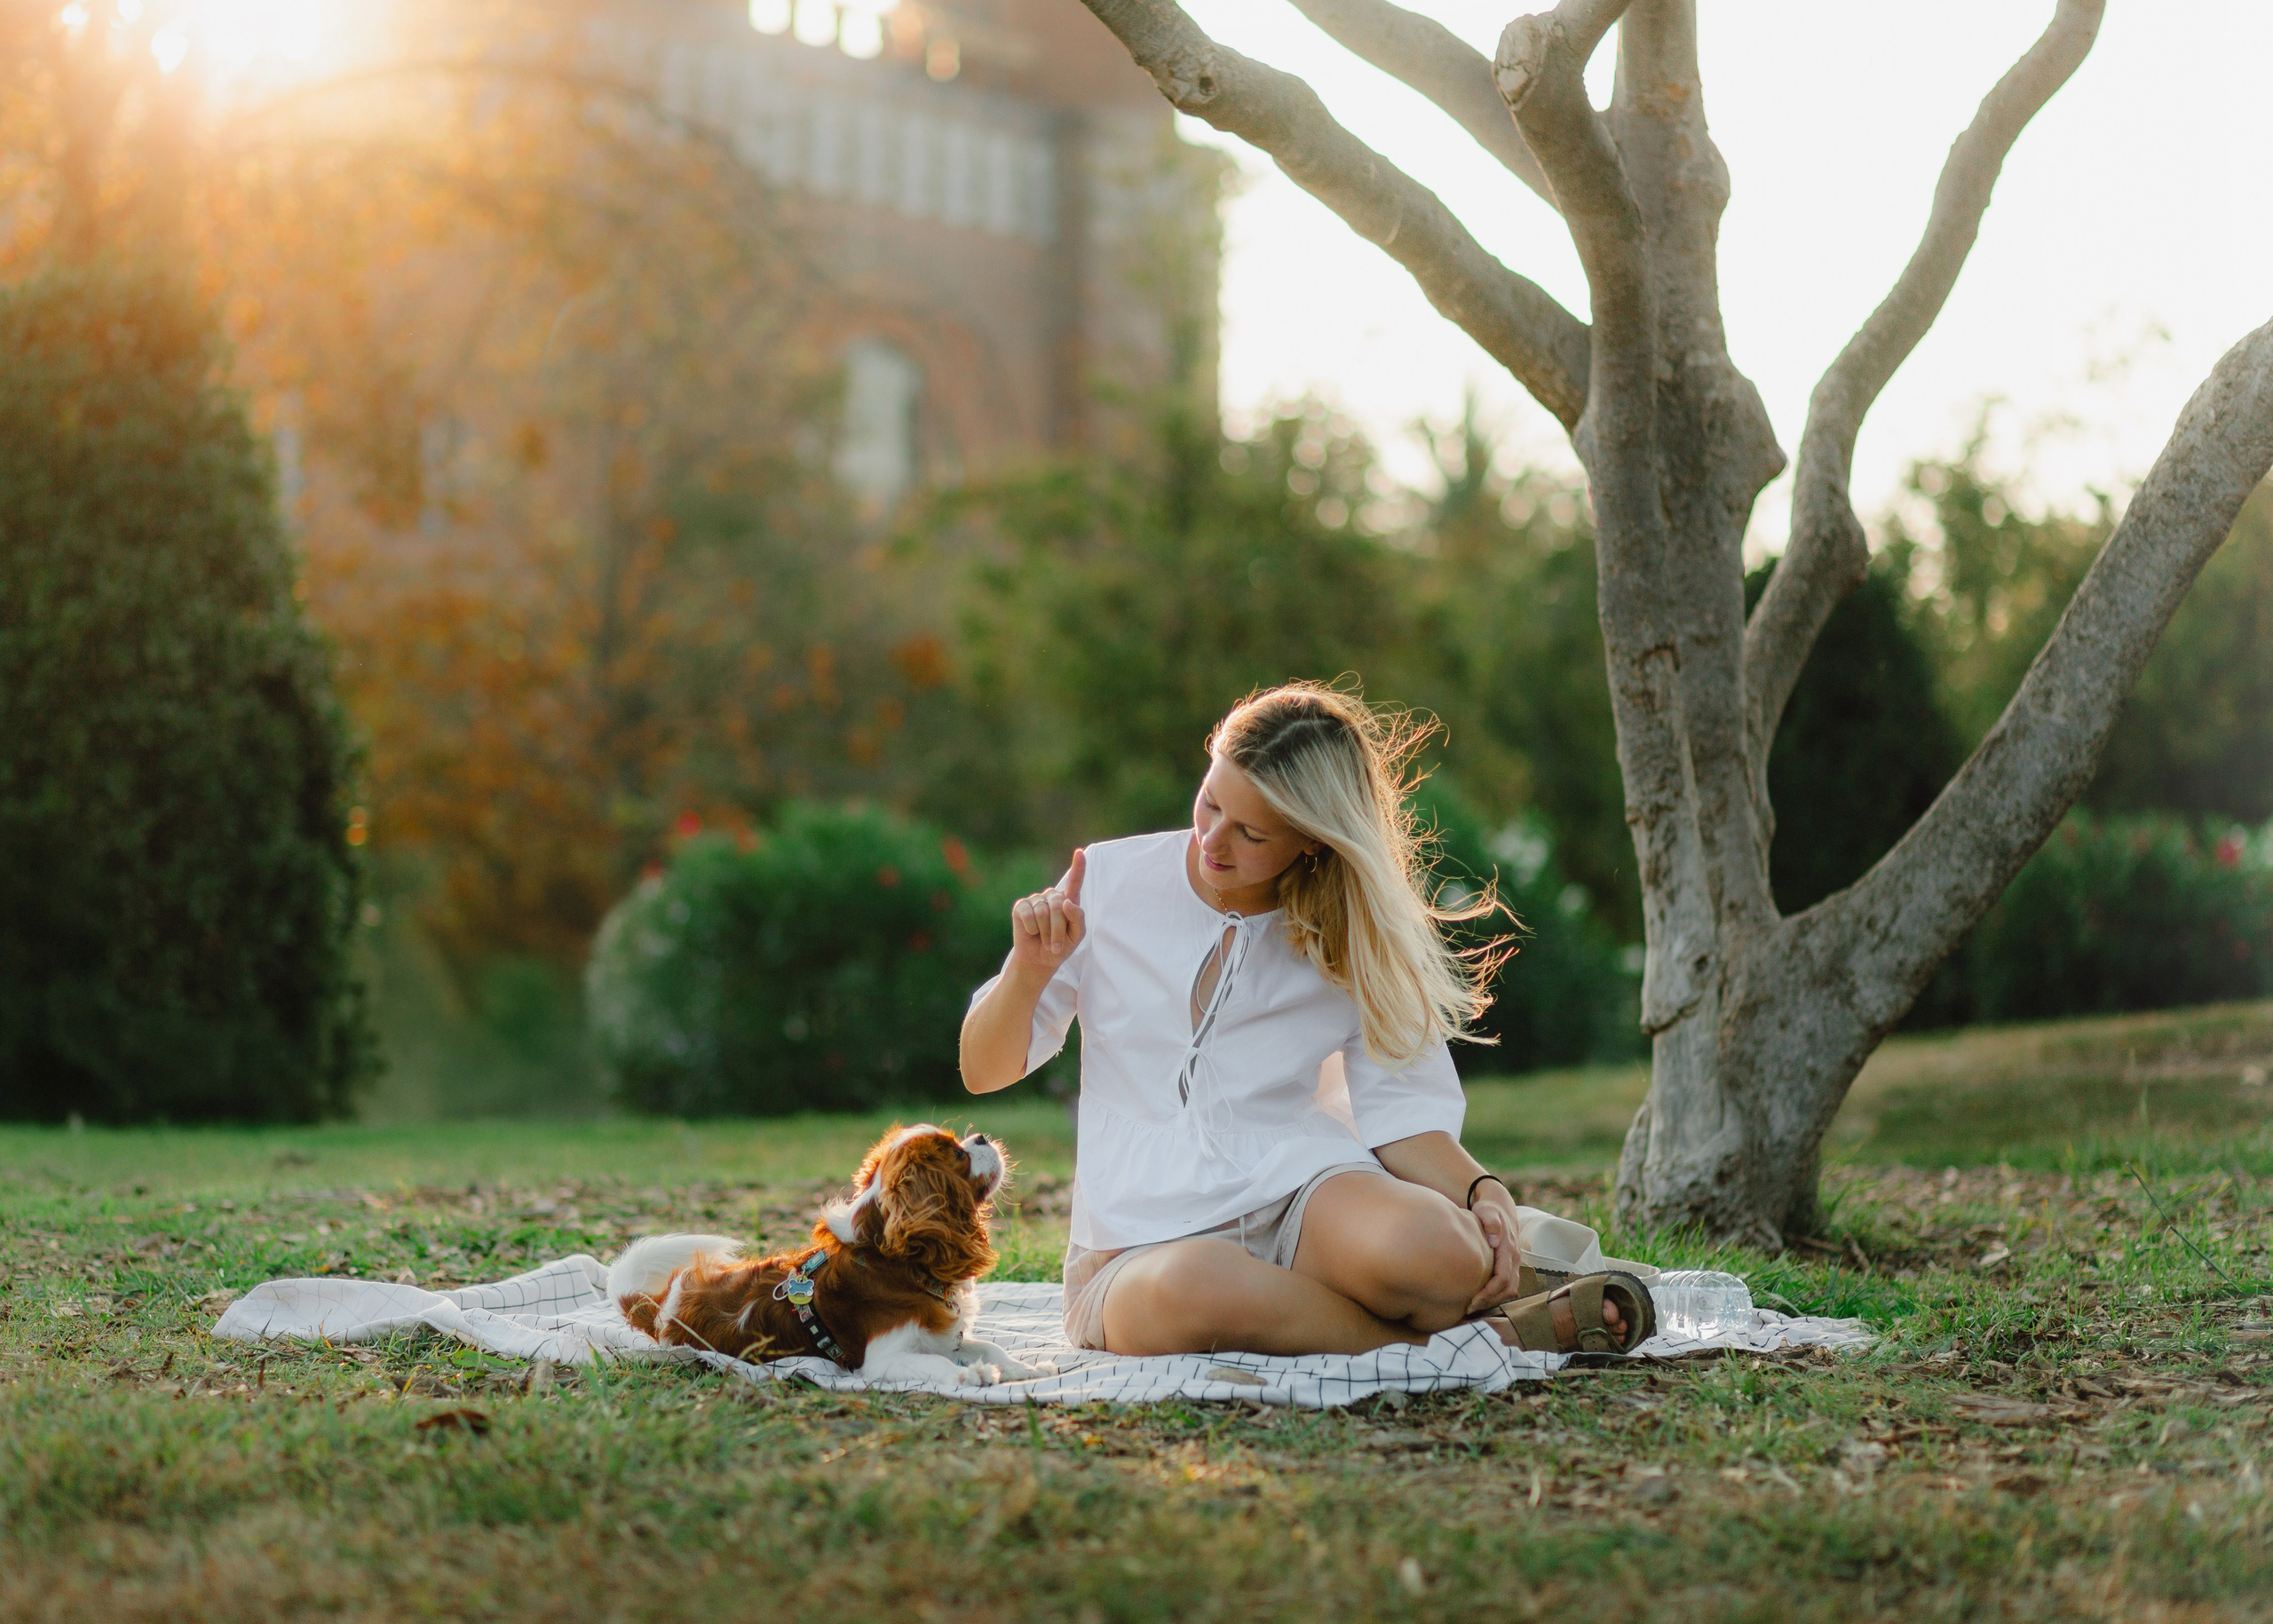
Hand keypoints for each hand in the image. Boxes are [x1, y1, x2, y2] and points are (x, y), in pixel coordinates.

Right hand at [1009, 848, 1085, 977]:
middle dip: (1058, 929)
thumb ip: (1078, 918)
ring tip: (1045, 940)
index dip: (1078, 867)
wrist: (1040, 960)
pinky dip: (1032, 929)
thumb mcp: (1076, 936)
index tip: (1080, 853)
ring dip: (1046, 933)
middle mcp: (1052, 896)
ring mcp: (1035, 900)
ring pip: (1043, 912)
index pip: (1075, 881)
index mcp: (1068, 900)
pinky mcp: (1021, 907)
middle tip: (1055, 945)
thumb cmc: (1061, 946)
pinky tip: (1031, 933)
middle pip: (1058, 906)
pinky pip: (1029, 915)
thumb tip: (1066, 902)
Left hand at [1465, 1178, 1522, 1314]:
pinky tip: (1478, 1299)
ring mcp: (1514, 1263)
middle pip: (1508, 1289)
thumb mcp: (1487, 1211)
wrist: (1499, 1206)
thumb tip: (1495, 1240)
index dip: (1489, 1292)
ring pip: (1509, 1290)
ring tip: (1473, 1307)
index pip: (1503, 1278)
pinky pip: (1506, 1286)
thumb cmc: (1488, 1210)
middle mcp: (1515, 1258)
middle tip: (1469, 1310)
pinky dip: (1495, 1296)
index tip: (1472, 1301)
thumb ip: (1490, 1222)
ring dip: (1493, 1301)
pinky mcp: (1509, 1266)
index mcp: (1509, 1249)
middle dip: (1490, 1301)